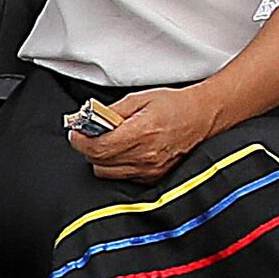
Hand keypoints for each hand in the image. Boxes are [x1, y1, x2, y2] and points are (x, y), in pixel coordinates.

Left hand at [75, 85, 217, 182]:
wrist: (202, 118)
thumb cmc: (174, 106)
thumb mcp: (139, 99)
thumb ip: (112, 111)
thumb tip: (90, 119)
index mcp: (141, 133)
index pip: (98, 147)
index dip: (81, 141)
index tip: (76, 133)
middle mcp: (145, 156)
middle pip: (99, 163)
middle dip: (89, 148)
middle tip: (90, 135)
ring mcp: (150, 171)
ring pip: (108, 173)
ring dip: (102, 159)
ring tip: (109, 144)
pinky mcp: (154, 178)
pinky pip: (123, 178)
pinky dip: (117, 167)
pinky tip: (124, 153)